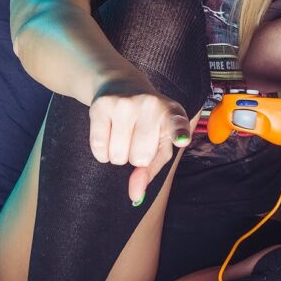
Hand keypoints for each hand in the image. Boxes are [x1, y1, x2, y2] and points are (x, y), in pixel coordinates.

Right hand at [87, 75, 191, 205]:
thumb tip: (135, 196)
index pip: (178, 125)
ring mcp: (125, 103)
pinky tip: (108, 134)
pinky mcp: (101, 105)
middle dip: (135, 156)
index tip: (182, 140)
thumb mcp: (159, 140)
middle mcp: (151, 105)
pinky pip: (98, 149)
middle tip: (136, 137)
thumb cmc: (148, 121)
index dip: (179, 134)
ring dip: (118, 155)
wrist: (122, 84)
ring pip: (117, 156)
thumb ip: (152, 169)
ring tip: (123, 134)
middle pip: (139, 158)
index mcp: (173, 113)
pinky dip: (102, 152)